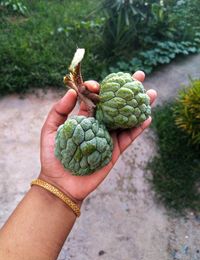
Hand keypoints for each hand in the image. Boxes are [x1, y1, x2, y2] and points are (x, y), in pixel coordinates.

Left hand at [39, 71, 156, 203]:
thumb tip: (72, 92)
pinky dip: (138, 128)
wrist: (61, 182)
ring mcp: (108, 137)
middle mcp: (99, 125)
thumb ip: (58, 110)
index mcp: (84, 118)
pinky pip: (128, 138)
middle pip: (115, 105)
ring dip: (139, 107)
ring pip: (126, 119)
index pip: (95, 98)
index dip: (98, 88)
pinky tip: (147, 117)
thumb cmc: (53, 156)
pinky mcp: (115, 151)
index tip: (97, 83)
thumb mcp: (50, 130)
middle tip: (139, 76)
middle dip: (127, 90)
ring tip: (151, 93)